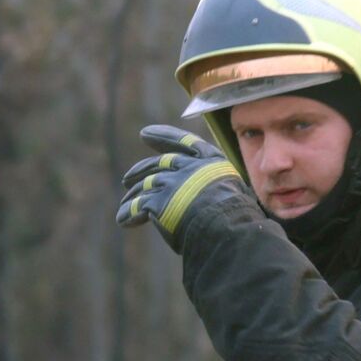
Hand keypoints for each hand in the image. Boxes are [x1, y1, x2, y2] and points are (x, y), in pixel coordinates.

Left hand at [115, 125, 248, 252]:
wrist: (227, 227)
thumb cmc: (238, 217)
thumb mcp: (235, 193)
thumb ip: (218, 189)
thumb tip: (218, 199)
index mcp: (210, 162)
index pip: (184, 142)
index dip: (163, 136)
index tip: (145, 134)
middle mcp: (188, 168)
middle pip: (159, 164)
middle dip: (141, 169)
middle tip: (127, 177)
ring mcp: (171, 183)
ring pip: (146, 185)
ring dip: (133, 194)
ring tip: (125, 202)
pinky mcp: (158, 202)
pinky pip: (138, 206)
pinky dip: (129, 213)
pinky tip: (122, 220)